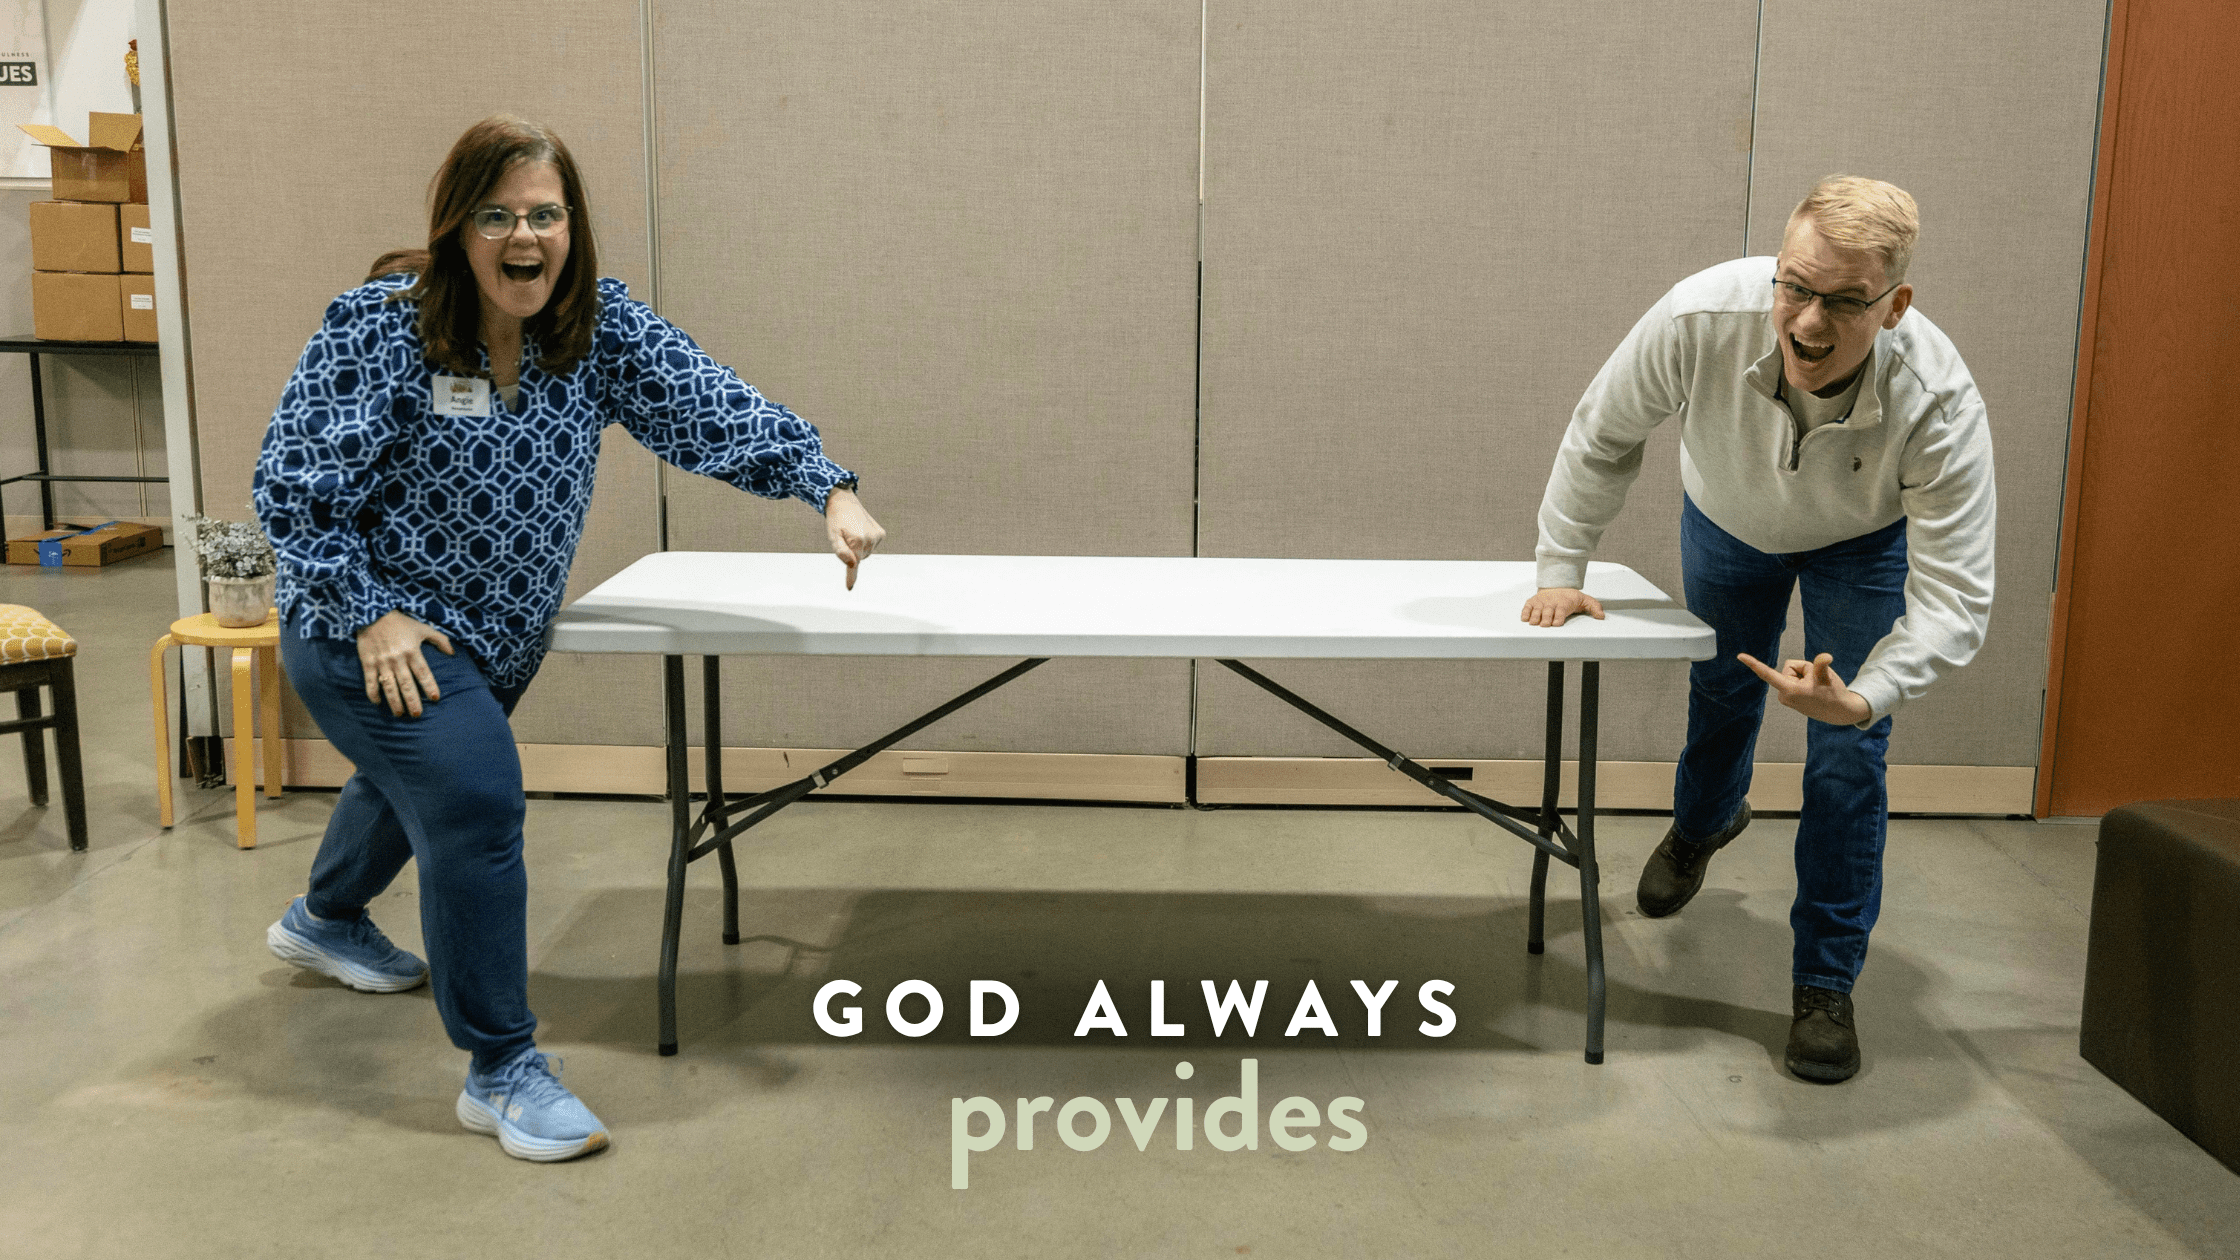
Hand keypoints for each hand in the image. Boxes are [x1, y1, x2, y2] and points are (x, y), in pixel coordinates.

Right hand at [355, 610, 454, 717]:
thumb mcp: (422, 628)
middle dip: (412, 701)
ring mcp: (382, 662)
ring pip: (389, 687)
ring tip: (400, 714)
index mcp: (412, 651)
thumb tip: (453, 653)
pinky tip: (378, 703)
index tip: (435, 698)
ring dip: (394, 702)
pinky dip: (373, 693)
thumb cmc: (401, 623)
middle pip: (407, 684)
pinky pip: (370, 682)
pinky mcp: (368, 662)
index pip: (423, 673)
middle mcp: (397, 659)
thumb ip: (440, 640)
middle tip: (417, 714)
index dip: (429, 686)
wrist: (372, 613)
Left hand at [825, 487, 884, 589]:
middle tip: (844, 539)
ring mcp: (877, 536)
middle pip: (859, 559)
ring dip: (858, 548)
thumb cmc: (836, 519)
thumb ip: (841, 552)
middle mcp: (870, 539)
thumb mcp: (833, 536)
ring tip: (852, 533)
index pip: (854, 565)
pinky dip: (865, 543)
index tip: (849, 588)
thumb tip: (852, 565)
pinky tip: (860, 531)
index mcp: (857, 540)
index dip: (851, 577)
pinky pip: (872, 547)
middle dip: (852, 554)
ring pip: (865, 554)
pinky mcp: (881, 534)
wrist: (844, 501)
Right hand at [1520, 587, 1603, 627]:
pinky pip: (1527, 607)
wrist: (1557, 586)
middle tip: (1545, 625)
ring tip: (1534, 623)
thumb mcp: (1585, 600)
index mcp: (1564, 603)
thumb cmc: (1570, 597)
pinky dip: (1525, 613)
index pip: (1561, 611)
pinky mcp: (1533, 602)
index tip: (1556, 623)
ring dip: (1535, 617)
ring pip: (1536, 610)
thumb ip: (1594, 607)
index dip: (1558, 617)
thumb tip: (1601, 616)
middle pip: (1547, 612)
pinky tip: (1525, 619)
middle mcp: (1552, 602)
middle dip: (1545, 619)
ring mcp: (1541, 602)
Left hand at [1738, 651, 1872, 725]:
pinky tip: (1814, 691)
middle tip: (1817, 683)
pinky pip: (1795, 679)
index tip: (1739, 656)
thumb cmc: (1833, 693)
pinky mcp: (1789, 698)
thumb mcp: (1827, 677)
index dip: (1753, 664)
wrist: (1839, 711)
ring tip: (1816, 688)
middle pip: (1790, 667)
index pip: (1767, 673)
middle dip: (1805, 669)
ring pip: (1793, 673)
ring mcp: (1786, 697)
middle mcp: (1783, 695)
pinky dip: (1805, 680)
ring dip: (1806, 676)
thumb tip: (1826, 656)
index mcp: (1789, 690)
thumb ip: (1821, 665)